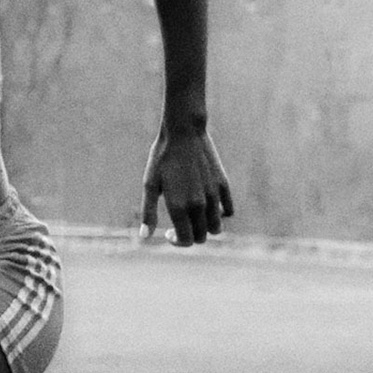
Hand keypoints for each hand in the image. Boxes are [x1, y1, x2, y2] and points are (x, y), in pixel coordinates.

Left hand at [140, 126, 233, 246]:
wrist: (184, 131)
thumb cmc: (162, 157)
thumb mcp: (150, 184)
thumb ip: (148, 213)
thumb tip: (144, 237)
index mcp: (179, 207)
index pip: (186, 240)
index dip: (177, 241)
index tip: (169, 232)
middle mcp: (199, 205)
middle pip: (202, 237)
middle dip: (191, 236)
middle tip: (180, 225)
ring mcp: (214, 195)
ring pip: (217, 227)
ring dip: (206, 228)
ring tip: (195, 217)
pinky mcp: (223, 185)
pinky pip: (228, 210)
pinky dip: (221, 214)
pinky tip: (208, 205)